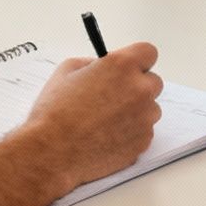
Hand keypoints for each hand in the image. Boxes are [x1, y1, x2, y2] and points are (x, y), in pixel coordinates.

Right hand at [23, 43, 164, 189]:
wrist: (52, 152)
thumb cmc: (55, 113)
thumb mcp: (67, 71)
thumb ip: (92, 63)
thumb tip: (102, 66)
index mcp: (122, 66)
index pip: (148, 53)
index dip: (137, 61)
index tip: (129, 68)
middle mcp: (139, 89)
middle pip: (153, 82)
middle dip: (137, 87)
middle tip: (114, 97)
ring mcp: (145, 117)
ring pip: (150, 109)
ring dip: (136, 111)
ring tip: (106, 121)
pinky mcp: (144, 141)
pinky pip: (145, 131)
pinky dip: (132, 133)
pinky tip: (107, 136)